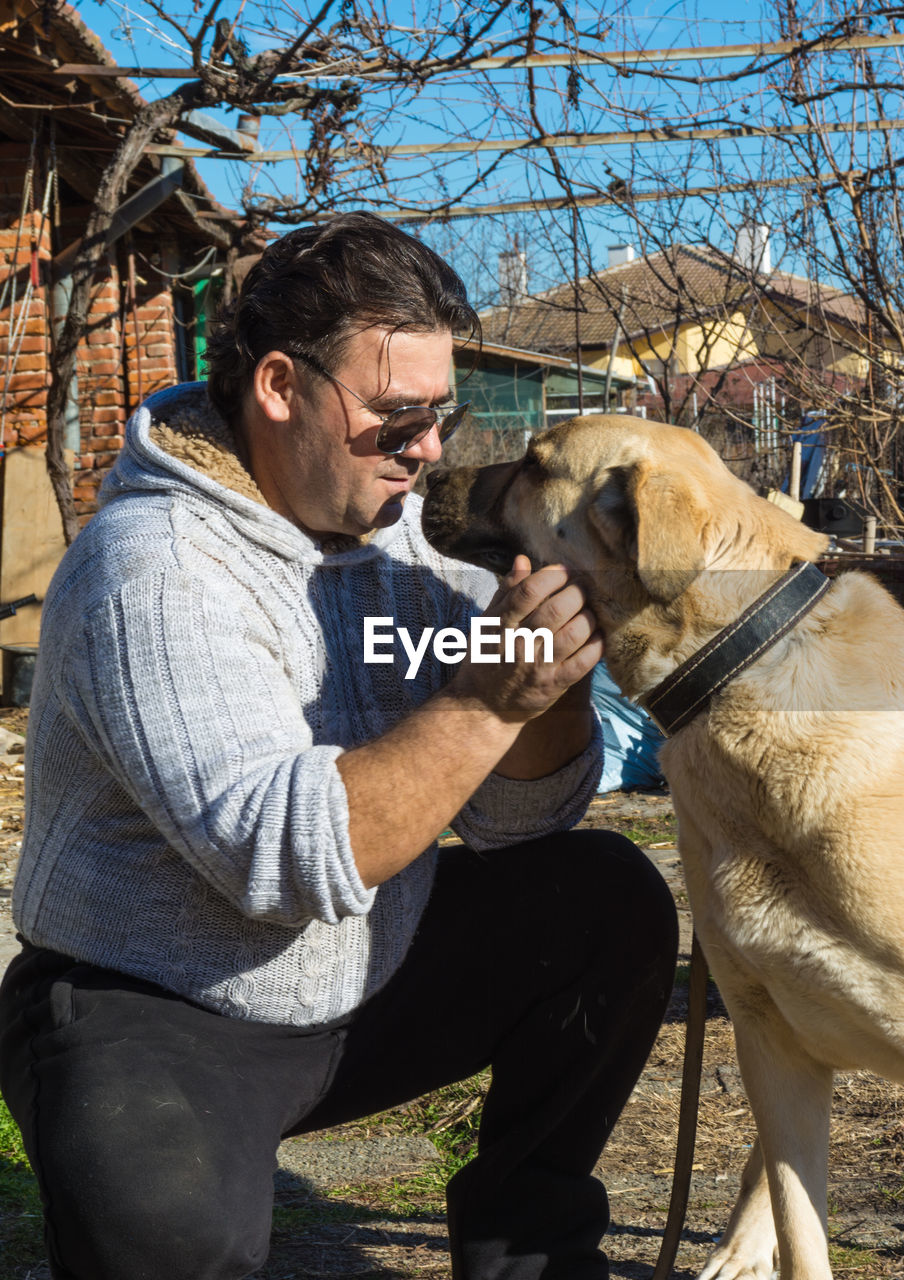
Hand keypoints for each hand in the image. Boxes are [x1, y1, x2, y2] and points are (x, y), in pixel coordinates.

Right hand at [449, 555, 603, 722]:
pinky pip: (583, 663)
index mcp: (501, 624)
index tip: (564, 570)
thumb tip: (523, 560)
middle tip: (583, 587)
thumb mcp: (487, 623)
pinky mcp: (554, 686)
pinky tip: (598, 636)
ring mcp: (539, 666)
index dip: (552, 576)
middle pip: (556, 610)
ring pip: (573, 634)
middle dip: (576, 592)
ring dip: (589, 617)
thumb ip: (506, 592)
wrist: (482, 707)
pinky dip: (596, 646)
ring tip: (589, 610)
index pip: (529, 591)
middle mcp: (520, 644)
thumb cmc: (485, 659)